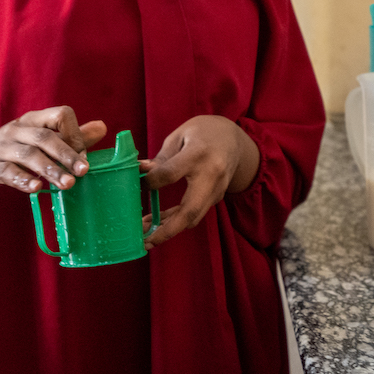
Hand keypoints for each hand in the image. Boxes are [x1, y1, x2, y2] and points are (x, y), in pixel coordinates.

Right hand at [0, 106, 106, 194]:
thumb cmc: (15, 146)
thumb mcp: (39, 135)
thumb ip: (70, 135)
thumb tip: (102, 128)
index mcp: (34, 119)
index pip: (59, 114)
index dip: (74, 132)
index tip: (83, 153)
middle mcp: (18, 129)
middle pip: (45, 137)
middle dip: (66, 154)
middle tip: (83, 171)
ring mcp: (3, 148)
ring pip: (29, 155)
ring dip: (50, 169)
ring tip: (67, 184)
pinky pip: (8, 172)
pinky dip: (23, 180)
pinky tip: (37, 189)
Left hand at [140, 115, 259, 248]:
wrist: (234, 138)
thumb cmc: (202, 132)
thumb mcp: (179, 136)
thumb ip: (161, 157)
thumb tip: (140, 171)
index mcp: (198, 153)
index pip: (170, 173)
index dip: (151, 181)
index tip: (139, 183)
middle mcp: (211, 175)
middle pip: (189, 210)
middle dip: (166, 230)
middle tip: (145, 240)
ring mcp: (217, 189)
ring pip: (193, 217)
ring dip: (169, 229)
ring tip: (145, 234)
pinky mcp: (217, 198)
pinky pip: (195, 213)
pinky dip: (176, 221)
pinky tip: (159, 223)